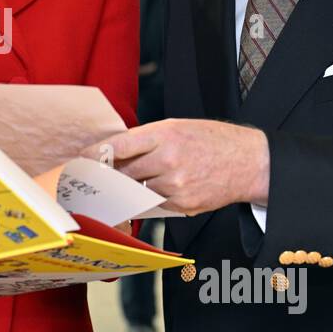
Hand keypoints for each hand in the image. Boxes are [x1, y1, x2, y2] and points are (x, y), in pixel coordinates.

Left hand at [85, 119, 269, 215]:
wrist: (249, 161)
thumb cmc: (213, 140)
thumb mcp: (179, 127)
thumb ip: (147, 139)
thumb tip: (116, 151)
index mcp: (165, 135)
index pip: (120, 146)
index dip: (97, 154)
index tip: (83, 158)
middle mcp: (168, 160)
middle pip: (124, 172)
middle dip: (109, 175)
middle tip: (96, 177)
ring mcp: (176, 184)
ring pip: (137, 190)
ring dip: (130, 188)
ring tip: (129, 182)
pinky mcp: (183, 204)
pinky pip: (155, 203)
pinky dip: (151, 198)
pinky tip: (156, 189)